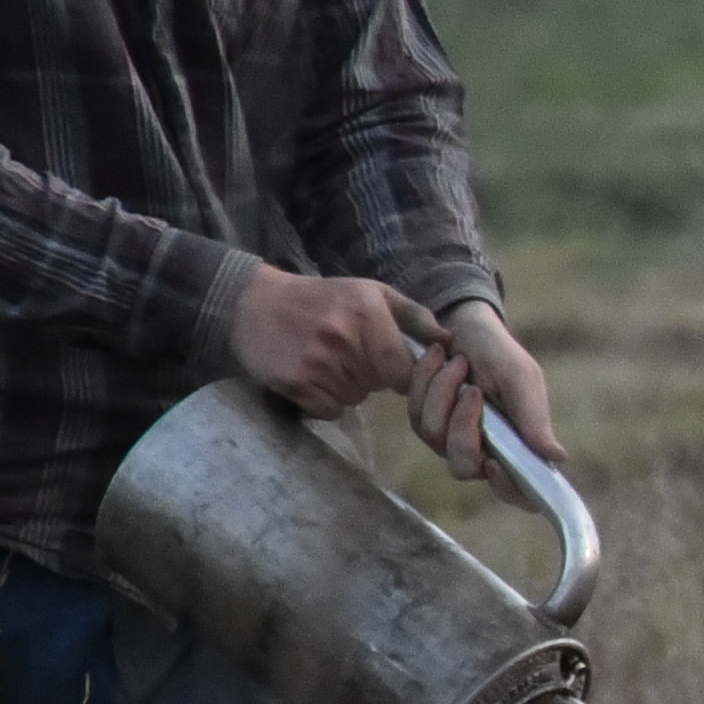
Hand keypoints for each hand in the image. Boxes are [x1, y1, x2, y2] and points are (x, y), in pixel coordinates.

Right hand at [228, 262, 421, 418]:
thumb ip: (413, 316)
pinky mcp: (293, 382)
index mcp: (368, 315)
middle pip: (379, 385)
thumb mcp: (370, 293)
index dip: (401, 372)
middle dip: (372, 375)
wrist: (253, 302)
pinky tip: (311, 375)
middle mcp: (344, 339)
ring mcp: (317, 363)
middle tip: (349, 354)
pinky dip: (324, 400)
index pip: (406, 369)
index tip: (390, 363)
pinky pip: (329, 410)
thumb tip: (449, 340)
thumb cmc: (322, 297)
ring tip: (327, 360)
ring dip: (347, 387)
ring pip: (355, 398)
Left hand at [405, 295, 560, 489]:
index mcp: (516, 446)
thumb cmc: (500, 353)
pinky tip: (439, 360)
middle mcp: (483, 450)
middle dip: (463, 427)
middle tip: (474, 390)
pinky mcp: (425, 422)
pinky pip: (418, 418)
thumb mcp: (521, 379)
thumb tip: (558, 456)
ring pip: (436, 439)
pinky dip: (426, 384)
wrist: (464, 326)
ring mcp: (451, 439)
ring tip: (458, 363)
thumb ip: (534, 419)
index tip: (495, 463)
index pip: (516, 491)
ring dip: (444, 394)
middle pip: (464, 467)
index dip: (506, 487)